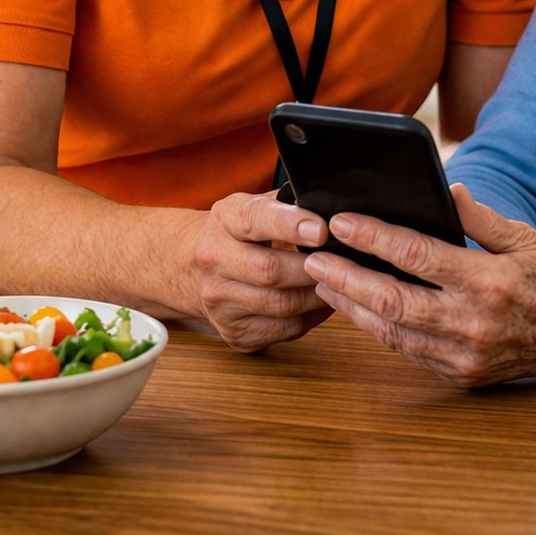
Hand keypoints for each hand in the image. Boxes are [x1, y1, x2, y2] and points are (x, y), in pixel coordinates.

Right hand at [188, 191, 334, 351]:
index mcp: (225, 219)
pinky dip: (312, 317)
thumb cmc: (241, 232)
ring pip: (281, 304)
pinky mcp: (234, 331)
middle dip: (313, 267)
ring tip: (339, 281)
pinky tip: (323, 302)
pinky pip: (284, 329)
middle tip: (343, 261)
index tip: (322, 230)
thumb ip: (291, 203)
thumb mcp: (257, 204)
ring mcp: (220, 300)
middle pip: (270, 270)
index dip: (290, 225)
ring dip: (317, 295)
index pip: (254, 220)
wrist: (192, 266)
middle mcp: (215, 259)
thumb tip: (336, 208)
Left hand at [303, 185, 535, 385]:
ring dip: (352, 306)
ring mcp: (465, 355)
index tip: (342, 221)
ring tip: (323, 281)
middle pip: (391, 300)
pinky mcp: (463, 375)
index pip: (416, 255)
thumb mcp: (525, 237)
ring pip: (392, 332)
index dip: (373, 237)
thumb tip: (446, 189)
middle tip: (313, 256)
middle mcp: (472, 323)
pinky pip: (409, 351)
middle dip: (345, 276)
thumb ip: (479, 217)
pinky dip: (379, 329)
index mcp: (488, 281)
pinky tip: (360, 309)